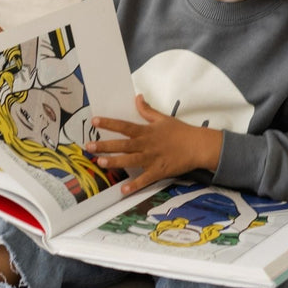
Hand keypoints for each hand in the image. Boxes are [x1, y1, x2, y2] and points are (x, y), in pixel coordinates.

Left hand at [88, 95, 222, 195]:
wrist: (198, 146)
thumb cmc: (181, 131)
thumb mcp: (163, 118)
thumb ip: (147, 110)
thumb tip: (137, 97)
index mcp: (146, 131)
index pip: (124, 126)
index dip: (109, 124)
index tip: (94, 121)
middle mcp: (146, 144)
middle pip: (123, 144)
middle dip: (105, 145)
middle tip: (89, 147)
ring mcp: (152, 159)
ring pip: (131, 161)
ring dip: (116, 162)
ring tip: (101, 163)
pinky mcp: (159, 171)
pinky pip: (145, 179)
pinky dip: (135, 185)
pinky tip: (123, 190)